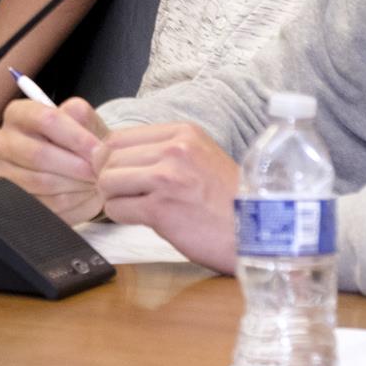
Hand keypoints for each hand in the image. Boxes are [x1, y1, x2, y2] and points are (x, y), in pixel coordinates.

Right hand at [0, 98, 107, 224]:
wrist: (72, 166)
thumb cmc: (77, 140)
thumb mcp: (84, 121)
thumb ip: (85, 121)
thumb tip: (91, 144)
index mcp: (19, 114)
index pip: (46, 120)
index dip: (76, 136)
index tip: (98, 149)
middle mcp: (3, 142)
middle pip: (39, 155)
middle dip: (76, 165)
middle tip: (98, 170)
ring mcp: (5, 173)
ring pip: (42, 182)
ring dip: (76, 184)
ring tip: (94, 180)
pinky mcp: (17, 199)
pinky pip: (47, 204)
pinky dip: (73, 200)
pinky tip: (85, 192)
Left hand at [94, 123, 239, 271]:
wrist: (258, 232)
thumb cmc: (229, 200)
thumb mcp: (200, 158)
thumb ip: (164, 151)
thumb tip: (115, 155)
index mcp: (183, 133)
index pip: (120, 136)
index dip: (112, 157)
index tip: (118, 172)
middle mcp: (175, 150)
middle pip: (109, 156)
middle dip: (109, 177)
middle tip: (124, 193)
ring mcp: (167, 178)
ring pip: (108, 181)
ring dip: (114, 197)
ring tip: (134, 205)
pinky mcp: (161, 209)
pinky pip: (117, 208)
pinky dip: (121, 215)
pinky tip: (141, 219)